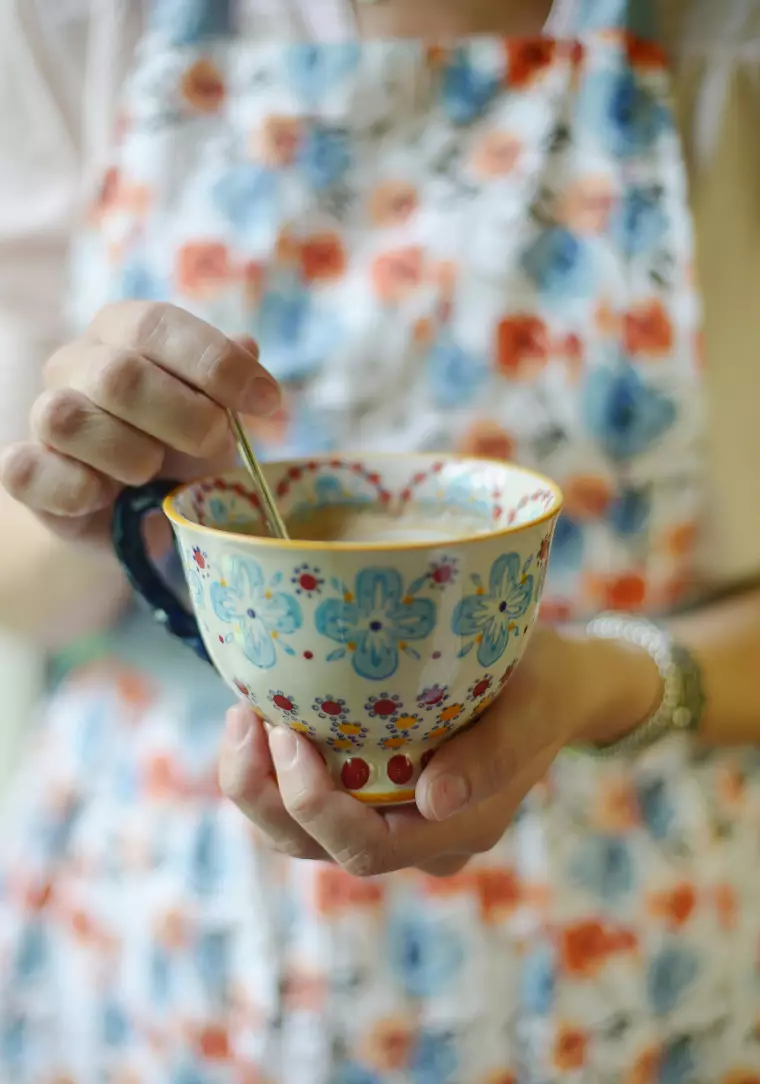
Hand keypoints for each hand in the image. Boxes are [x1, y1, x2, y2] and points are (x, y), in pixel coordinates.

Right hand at [0, 303, 279, 546]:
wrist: (140, 514)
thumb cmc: (181, 447)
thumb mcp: (218, 411)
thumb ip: (227, 380)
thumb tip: (247, 345)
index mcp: (125, 332)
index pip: (158, 325)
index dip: (215, 362)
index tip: (267, 402)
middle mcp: (77, 363)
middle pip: (119, 376)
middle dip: (184, 418)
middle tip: (215, 445)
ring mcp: (45, 415)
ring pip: (68, 419)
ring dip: (130, 455)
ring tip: (154, 473)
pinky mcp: (27, 471)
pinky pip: (26, 469)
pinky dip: (76, 488)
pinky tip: (107, 497)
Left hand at [219, 626, 661, 877]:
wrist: (559, 683)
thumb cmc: (547, 686)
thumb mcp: (535, 705)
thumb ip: (495, 753)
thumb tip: (435, 800)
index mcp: (456, 827)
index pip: (369, 849)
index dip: (317, 806)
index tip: (291, 735)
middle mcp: (415, 835)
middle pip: (320, 847)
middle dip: (267, 794)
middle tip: (246, 721)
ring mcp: (389, 812)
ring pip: (302, 830)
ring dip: (258, 783)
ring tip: (241, 715)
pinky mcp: (371, 783)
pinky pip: (309, 794)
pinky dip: (274, 765)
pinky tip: (259, 713)